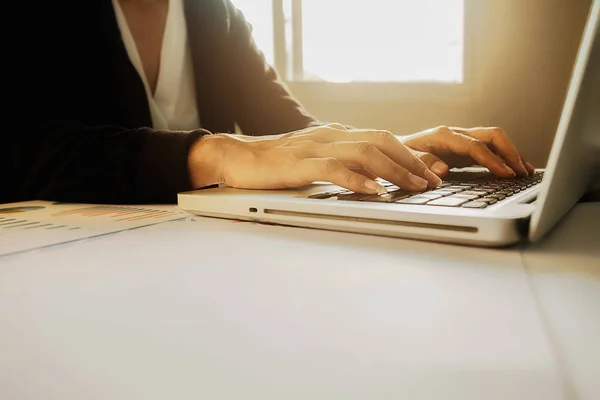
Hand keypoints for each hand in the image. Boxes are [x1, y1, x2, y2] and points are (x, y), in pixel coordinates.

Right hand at [188, 124, 441, 193]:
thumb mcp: (314, 160)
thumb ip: (341, 165)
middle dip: (411, 161)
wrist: (237, 157)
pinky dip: (359, 180)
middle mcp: (330, 136)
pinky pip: (335, 169)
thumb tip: (372, 180)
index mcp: (335, 135)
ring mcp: (315, 148)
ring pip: (365, 153)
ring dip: (395, 170)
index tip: (430, 172)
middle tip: (433, 181)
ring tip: (415, 186)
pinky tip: (376, 192)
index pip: (381, 139)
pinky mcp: (299, 164)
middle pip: (381, 141)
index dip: (410, 155)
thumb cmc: (275, 163)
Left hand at [401, 126, 535, 177]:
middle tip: (523, 172)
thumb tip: (442, 169)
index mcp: (443, 135)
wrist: (389, 151)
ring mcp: (461, 141)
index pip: (475, 146)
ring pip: (494, 141)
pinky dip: (504, 159)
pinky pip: (489, 150)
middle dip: (510, 152)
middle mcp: (455, 134)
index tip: (506, 174)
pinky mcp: (463, 150)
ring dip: (511, 154)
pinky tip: (515, 171)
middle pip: (492, 136)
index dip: (493, 160)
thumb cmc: (396, 156)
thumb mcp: (404, 160)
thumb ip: (422, 163)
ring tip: (526, 172)